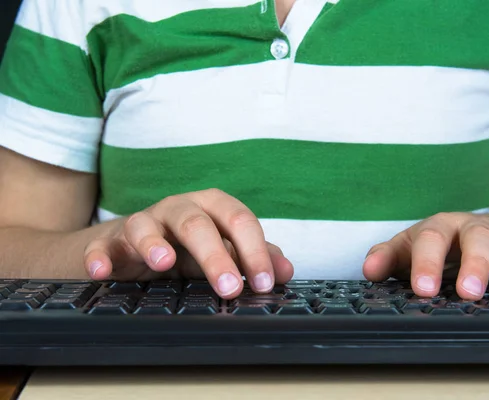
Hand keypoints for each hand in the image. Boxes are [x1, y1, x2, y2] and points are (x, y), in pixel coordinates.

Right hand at [82, 189, 293, 297]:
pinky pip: (101, 246)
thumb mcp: (221, 251)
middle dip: (215, 254)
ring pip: (146, 225)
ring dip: (154, 243)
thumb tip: (286, 271)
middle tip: (230, 287)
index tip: (265, 283)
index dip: (254, 251)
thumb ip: (252, 258)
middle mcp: (177, 209)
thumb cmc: (184, 247)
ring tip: (164, 264)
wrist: (131, 246)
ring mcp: (142, 223)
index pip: (238, 221)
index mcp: (210, 208)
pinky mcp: (109, 242)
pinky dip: (99, 257)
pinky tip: (101, 272)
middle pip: (197, 223)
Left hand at [362, 212, 488, 299]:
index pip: (429, 238)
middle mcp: (477, 227)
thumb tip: (368, 272)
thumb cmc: (458, 248)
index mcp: (444, 230)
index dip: (424, 262)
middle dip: (471, 262)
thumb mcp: (423, 253)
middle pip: (474, 234)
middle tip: (467, 292)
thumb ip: (396, 260)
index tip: (421, 290)